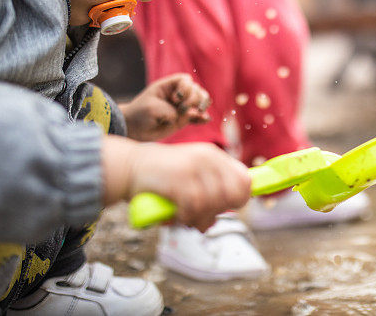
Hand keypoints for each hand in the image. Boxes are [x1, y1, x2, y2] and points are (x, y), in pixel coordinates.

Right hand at [102, 137, 250, 231]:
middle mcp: (208, 159)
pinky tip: (177, 216)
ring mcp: (194, 168)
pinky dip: (186, 217)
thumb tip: (221, 215)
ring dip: (200, 219)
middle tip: (202, 217)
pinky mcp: (179, 180)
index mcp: (214, 156)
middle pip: (233, 195)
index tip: (226, 209)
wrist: (130, 166)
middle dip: (219, 212)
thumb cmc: (162, 175)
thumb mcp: (191, 173)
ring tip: (187, 219)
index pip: (245, 179)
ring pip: (213, 204)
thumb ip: (209, 188)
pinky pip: (194, 208)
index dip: (240, 198)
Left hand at [120, 73, 210, 140]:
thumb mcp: (153, 109)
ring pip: (200, 101)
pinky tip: (205, 119)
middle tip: (183, 109)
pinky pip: (197, 117)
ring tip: (199, 112)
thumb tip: (190, 116)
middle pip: (196, 89)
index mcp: (169, 86)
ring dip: (202, 105)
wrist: (134, 127)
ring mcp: (182, 107)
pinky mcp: (183, 119)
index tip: (175, 99)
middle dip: (194, 98)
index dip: (185, 88)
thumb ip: (172, 112)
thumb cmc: (140, 113)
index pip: (186, 80)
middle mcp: (177, 95)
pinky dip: (202, 118)